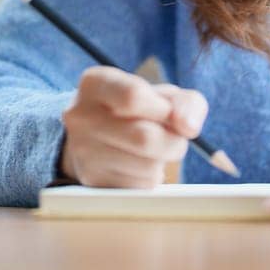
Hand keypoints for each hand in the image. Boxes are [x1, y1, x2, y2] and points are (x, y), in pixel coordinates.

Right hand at [57, 66, 207, 188]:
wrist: (96, 136)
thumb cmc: (137, 110)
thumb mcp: (161, 94)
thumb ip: (186, 102)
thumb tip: (188, 127)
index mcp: (95, 84)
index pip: (133, 96)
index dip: (164, 110)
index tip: (171, 115)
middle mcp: (81, 116)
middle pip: (145, 137)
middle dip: (172, 141)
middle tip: (171, 137)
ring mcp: (83, 151)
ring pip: (148, 166)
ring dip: (162, 161)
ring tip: (150, 150)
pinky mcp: (93, 180)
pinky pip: (140, 186)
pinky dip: (150, 177)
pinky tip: (138, 164)